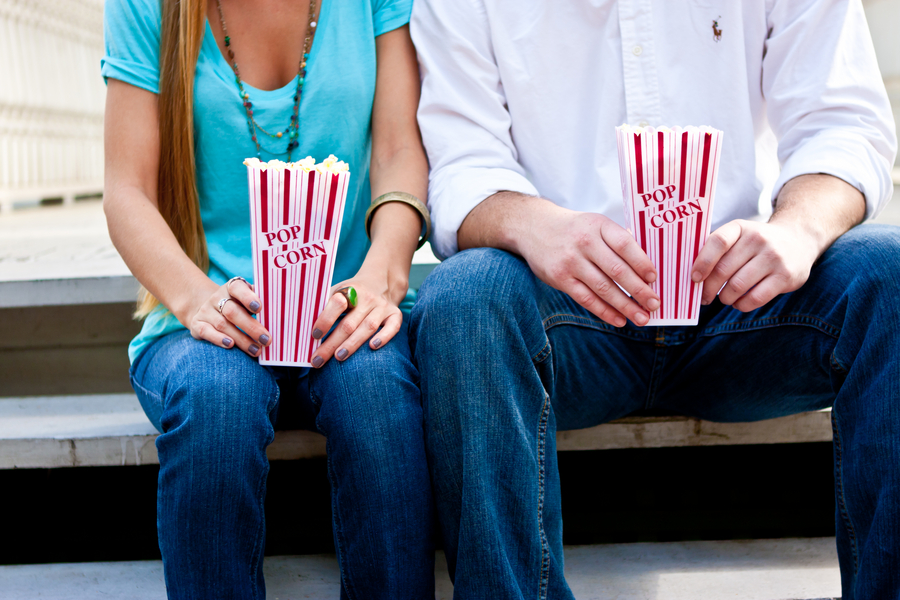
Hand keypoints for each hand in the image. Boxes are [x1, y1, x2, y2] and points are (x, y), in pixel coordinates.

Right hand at [186, 278, 270, 356]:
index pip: (238, 288)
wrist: (206, 307)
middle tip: (266, 339)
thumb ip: (261, 302)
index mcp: (232, 288)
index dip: (247, 297)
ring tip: (256, 350)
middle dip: (251, 327)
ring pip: (223, 325)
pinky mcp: (197, 324)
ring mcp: (206, 311)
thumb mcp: (247, 299)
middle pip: (232, 311)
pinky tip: (231, 345)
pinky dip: (218, 339)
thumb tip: (282, 311)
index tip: (259, 308)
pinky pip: (206, 332)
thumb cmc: (237, 305)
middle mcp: (217, 297)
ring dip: (241, 339)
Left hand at [309, 265, 405, 366]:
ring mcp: (382, 307)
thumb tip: (301, 323)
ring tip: (339, 357)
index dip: (325, 319)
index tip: (314, 335)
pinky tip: (372, 347)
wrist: (381, 281)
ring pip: (367, 327)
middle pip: (348, 323)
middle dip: (331, 343)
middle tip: (318, 359)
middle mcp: (367, 298)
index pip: (337, 303)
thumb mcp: (337, 290)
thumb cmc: (352, 292)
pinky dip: (383, 337)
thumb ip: (323, 304)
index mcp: (349, 290)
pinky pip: (393, 327)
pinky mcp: (395, 314)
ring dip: (352, 344)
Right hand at [518, 205, 659, 326]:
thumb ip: (617, 240)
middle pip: (617, 270)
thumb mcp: (595, 223)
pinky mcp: (560, 278)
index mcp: (598, 225)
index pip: (625, 244)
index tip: (654, 279)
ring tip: (641, 318)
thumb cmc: (573, 228)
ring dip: (625, 306)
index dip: (642, 263)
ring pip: (603, 288)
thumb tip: (645, 265)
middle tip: (654, 304)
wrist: (533, 227)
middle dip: (639, 290)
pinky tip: (619, 320)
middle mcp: (585, 242)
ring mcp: (571, 262)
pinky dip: (605, 312)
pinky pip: (586, 299)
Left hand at [691, 220, 819, 311]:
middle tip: (704, 297)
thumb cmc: (756, 243)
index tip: (693, 278)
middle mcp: (758, 239)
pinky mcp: (785, 276)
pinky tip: (739, 302)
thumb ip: (716, 249)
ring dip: (725, 298)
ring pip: (737, 286)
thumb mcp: (739, 235)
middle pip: (724, 269)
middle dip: (709, 288)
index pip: (718, 242)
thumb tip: (690, 274)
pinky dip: (741, 305)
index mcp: (741, 227)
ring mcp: (774, 257)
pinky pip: (755, 298)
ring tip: (724, 298)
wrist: (798, 240)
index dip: (702, 262)